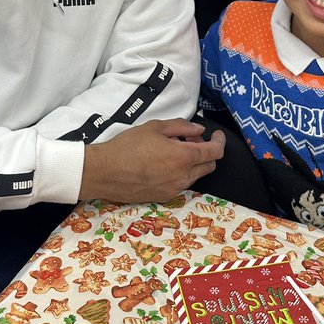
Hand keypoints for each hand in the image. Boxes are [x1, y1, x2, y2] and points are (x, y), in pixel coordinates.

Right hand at [80, 119, 224, 204]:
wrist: (104, 172)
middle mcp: (183, 177)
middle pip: (209, 166)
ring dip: (192, 163)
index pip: (215, 152)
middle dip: (206, 152)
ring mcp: (174, 190)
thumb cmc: (127, 146)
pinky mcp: (164, 197)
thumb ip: (181, 127)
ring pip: (195, 176)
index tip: (216, 135)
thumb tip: (198, 131)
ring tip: (172, 151)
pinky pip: (181, 184)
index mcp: (183, 157)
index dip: (219, 141)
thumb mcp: (155, 127)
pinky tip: (163, 164)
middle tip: (189, 140)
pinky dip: (180, 173)